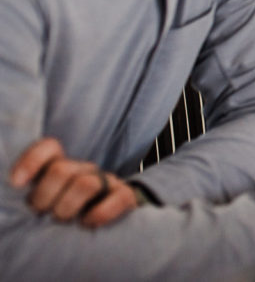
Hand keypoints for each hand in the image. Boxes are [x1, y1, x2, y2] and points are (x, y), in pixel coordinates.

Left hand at [9, 137, 136, 226]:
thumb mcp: (44, 202)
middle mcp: (82, 169)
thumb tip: (11, 195)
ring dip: (68, 207)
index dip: (31, 161)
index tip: (16, 183)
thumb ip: (30, 196)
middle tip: (42, 214)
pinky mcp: (125, 195)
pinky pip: (118, 198)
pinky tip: (88, 223)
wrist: (107, 221)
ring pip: (86, 184)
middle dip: (44, 197)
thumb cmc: (66, 214)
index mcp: (60, 166)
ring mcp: (106, 180)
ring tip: (63, 221)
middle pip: (61, 170)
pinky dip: (100, 213)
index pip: (49, 148)